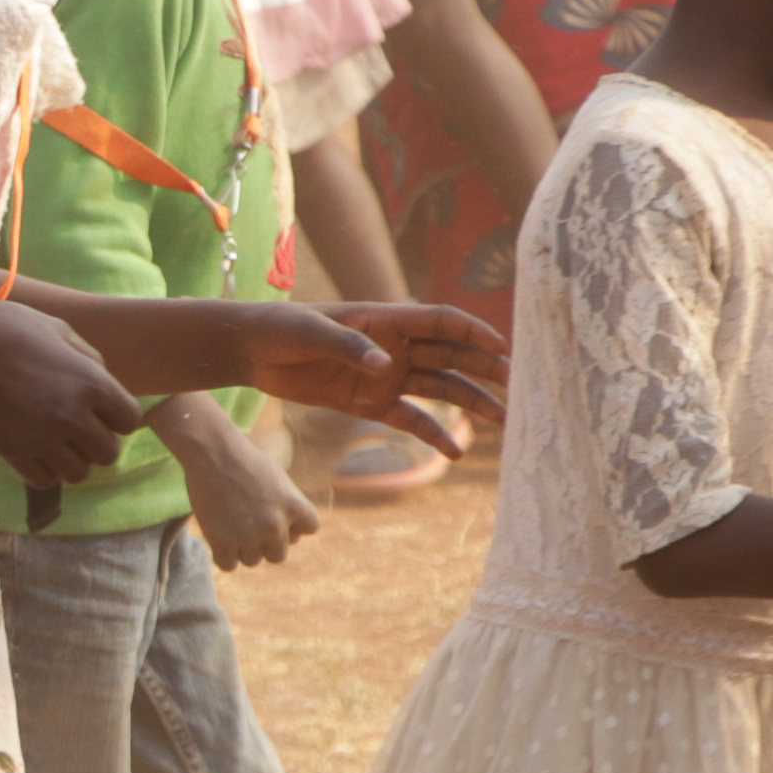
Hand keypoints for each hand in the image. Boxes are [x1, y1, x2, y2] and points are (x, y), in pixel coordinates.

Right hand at [0, 303, 150, 487]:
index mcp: (92, 383)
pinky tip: (36, 452)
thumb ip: (89, 358)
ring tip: (56, 443)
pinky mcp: (13, 452)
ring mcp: (42, 438)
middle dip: (97, 442)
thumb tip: (102, 380)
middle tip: (77, 429)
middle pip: (108, 454)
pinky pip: (46, 481)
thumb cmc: (9, 329)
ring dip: (72, 461)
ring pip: (79, 473)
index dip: (118, 417)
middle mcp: (73, 416)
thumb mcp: (60, 329)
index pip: (130, 421)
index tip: (101, 410)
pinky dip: (46, 472)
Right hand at [157, 388, 321, 571]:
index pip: (310, 528)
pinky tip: (218, 538)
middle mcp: (275, 524)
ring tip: (229, 526)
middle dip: (265, 544)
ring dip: (242, 549)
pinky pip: (228, 565)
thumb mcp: (277, 479)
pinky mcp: (221, 541)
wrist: (212, 453)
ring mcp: (248, 535)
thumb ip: (289, 507)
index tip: (277, 513)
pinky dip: (224, 556)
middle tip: (248, 524)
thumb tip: (295, 539)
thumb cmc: (244, 461)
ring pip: (252, 561)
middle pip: (278, 555)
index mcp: (293, 505)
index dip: (294, 524)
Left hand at [234, 294, 503, 449]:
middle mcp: (397, 347)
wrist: (253, 353)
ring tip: (504, 420)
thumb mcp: (310, 332)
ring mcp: (389, 376)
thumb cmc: (282, 328)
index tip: (503, 346)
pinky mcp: (371, 403)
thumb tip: (385, 366)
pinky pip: (411, 419)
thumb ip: (348, 346)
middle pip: (453, 356)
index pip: (443, 322)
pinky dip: (433, 434)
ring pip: (441, 388)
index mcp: (388, 320)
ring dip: (472, 403)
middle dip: (486, 369)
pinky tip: (455, 452)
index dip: (474, 331)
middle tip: (519, 386)